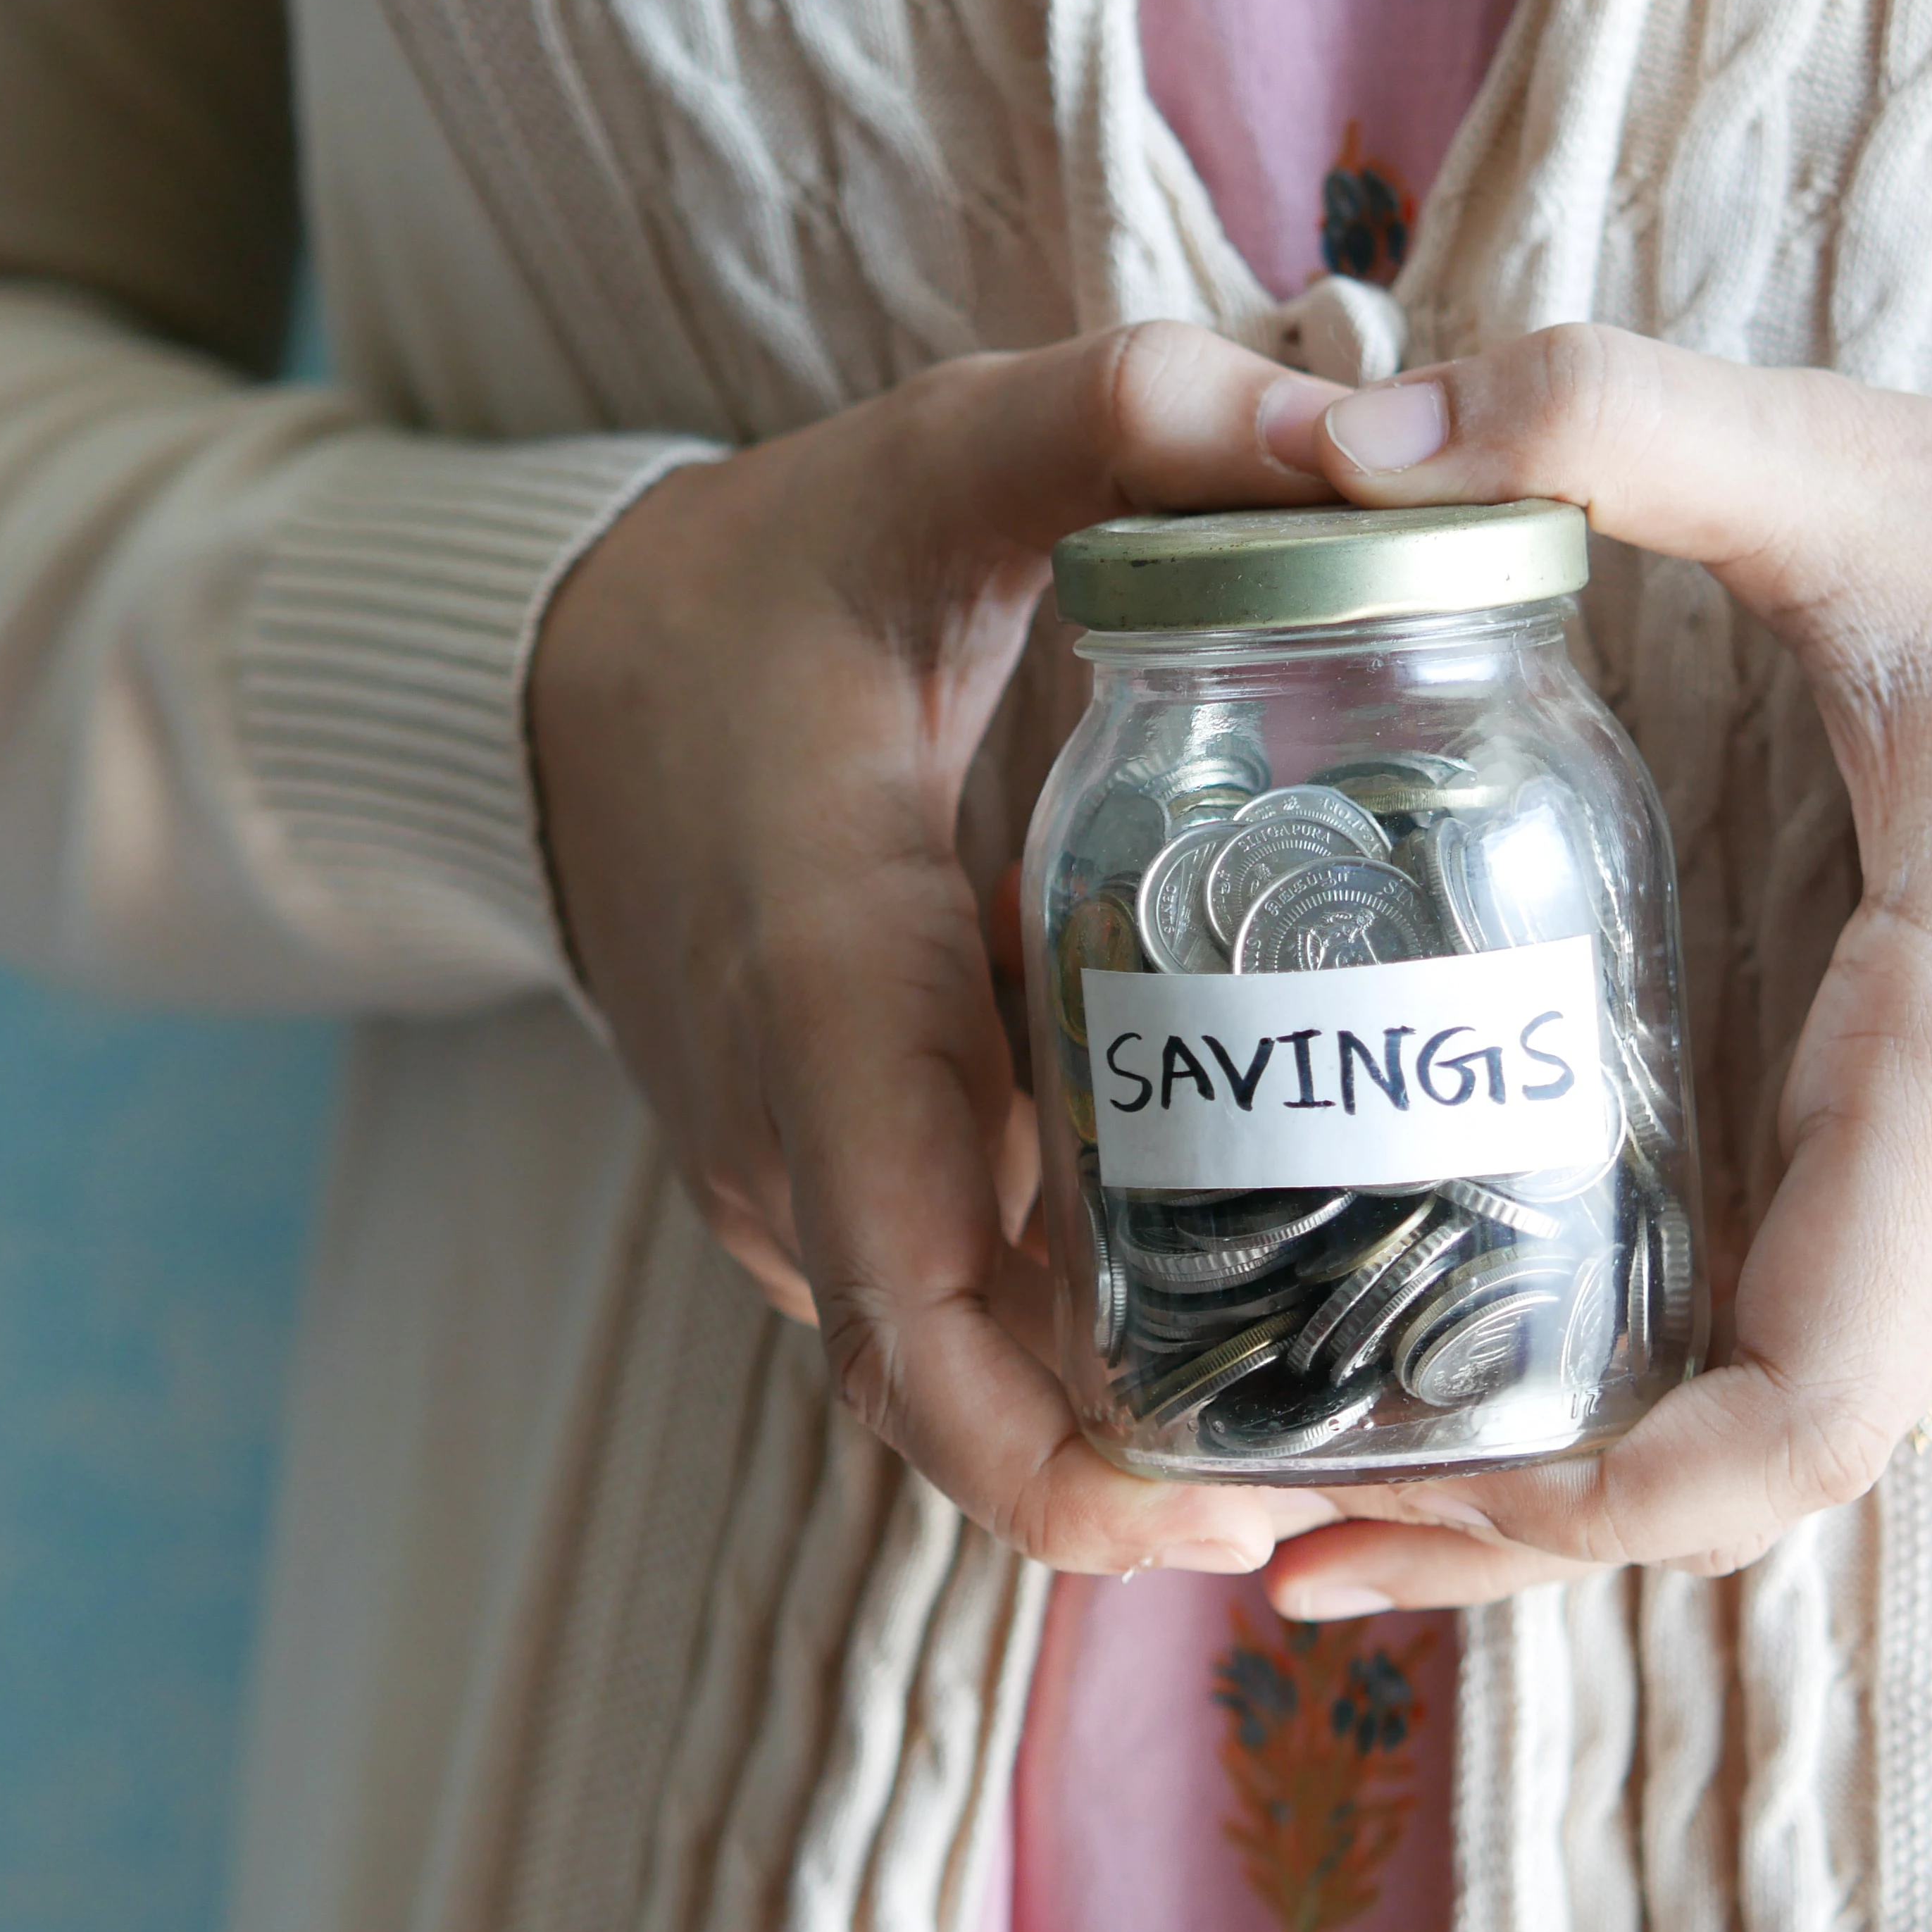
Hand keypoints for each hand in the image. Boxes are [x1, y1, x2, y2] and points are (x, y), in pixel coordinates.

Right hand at [530, 323, 1349, 1574]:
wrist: (553, 683)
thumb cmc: (759, 586)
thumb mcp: (934, 464)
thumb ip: (1129, 420)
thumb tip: (1371, 431)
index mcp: (826, 997)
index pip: (916, 1329)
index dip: (1066, 1473)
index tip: (1244, 1511)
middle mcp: (787, 1138)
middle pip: (963, 1400)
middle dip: (1152, 1471)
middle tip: (1378, 1450)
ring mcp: (780, 1181)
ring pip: (957, 1366)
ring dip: (1122, 1405)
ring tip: (1348, 1370)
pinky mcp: (800, 1180)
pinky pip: (937, 1301)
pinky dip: (1065, 1323)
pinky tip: (1231, 1260)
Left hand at [1258, 325, 1931, 1614]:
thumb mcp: (1853, 471)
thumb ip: (1613, 424)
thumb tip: (1342, 430)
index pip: (1812, 1382)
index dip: (1613, 1492)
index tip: (1413, 1496)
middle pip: (1774, 1459)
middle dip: (1536, 1518)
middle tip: (1284, 1532)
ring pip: (1811, 1440)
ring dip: (1598, 1487)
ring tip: (1352, 1483)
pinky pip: (1855, 1375)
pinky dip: (1692, 1417)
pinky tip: (1527, 1397)